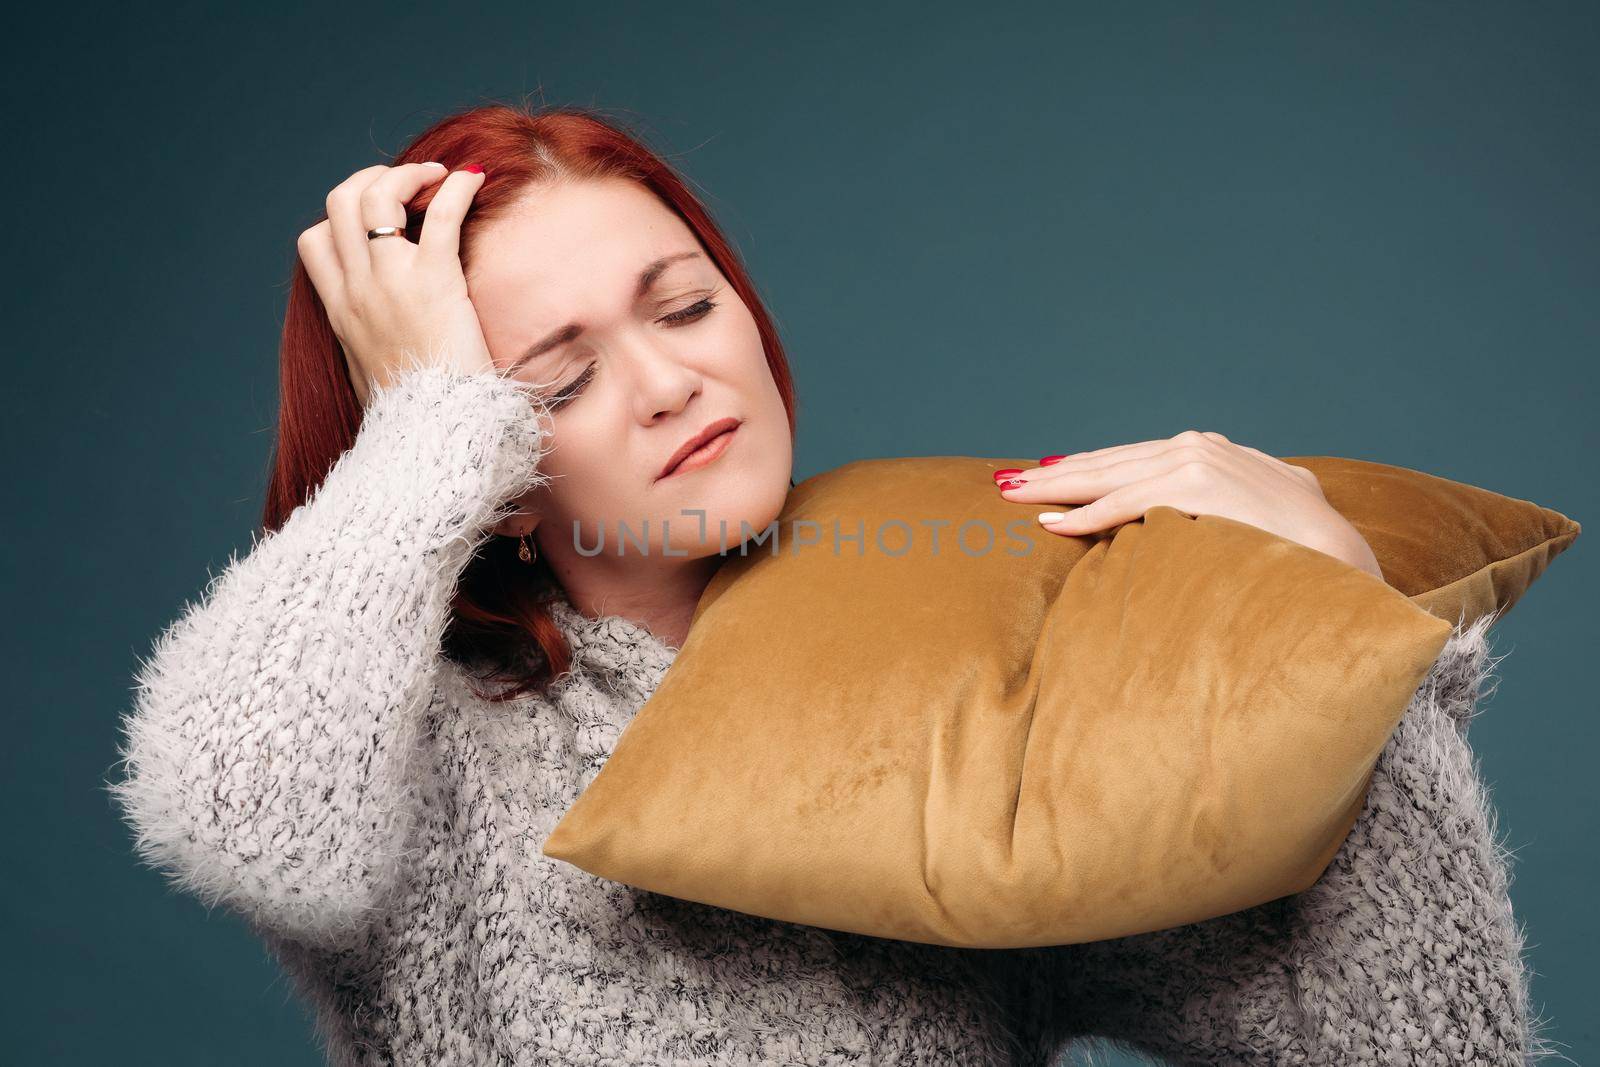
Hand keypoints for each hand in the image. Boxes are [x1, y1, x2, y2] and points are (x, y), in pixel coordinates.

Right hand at [296, 161, 495, 405]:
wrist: (434, 436)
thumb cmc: (415, 416)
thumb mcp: (372, 380)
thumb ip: (369, 353)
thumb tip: (380, 354)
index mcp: (341, 312)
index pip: (315, 242)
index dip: (342, 219)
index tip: (378, 219)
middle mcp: (357, 291)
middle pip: (339, 204)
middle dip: (371, 179)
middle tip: (410, 183)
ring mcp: (391, 283)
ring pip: (375, 194)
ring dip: (407, 174)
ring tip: (440, 175)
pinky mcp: (435, 283)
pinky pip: (440, 216)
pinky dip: (457, 188)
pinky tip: (475, 178)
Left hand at [994, 430, 1384, 580]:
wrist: (1342, 561)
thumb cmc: (1295, 552)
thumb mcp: (1245, 519)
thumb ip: (1206, 510)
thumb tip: (1170, 525)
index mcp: (1208, 452)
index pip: (1129, 460)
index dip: (1080, 468)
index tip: (1039, 476)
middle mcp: (1201, 447)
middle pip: (1110, 462)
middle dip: (1054, 473)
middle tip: (1005, 481)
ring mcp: (1201, 460)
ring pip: (1110, 476)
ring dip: (1057, 488)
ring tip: (1014, 496)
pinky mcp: (1200, 484)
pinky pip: (1129, 503)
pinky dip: (1087, 513)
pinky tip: (1053, 523)